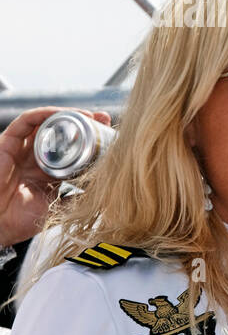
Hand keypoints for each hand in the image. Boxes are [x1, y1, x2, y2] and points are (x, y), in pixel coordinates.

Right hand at [0, 107, 110, 246]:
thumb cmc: (22, 220)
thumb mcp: (59, 207)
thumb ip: (79, 199)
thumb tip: (107, 194)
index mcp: (48, 170)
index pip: (72, 148)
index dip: (91, 139)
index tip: (111, 136)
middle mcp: (35, 157)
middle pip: (61, 132)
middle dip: (84, 123)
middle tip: (104, 120)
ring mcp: (21, 149)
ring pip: (45, 122)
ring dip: (68, 115)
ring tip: (88, 116)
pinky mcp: (6, 142)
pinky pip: (26, 121)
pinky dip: (45, 113)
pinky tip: (63, 114)